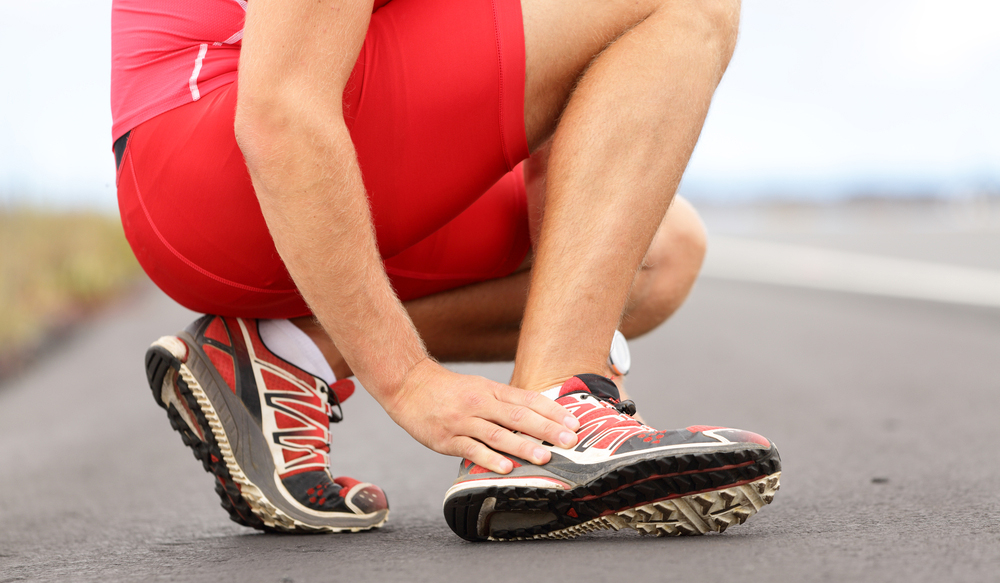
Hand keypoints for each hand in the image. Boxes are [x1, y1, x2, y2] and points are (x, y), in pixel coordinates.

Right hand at [381, 358, 580, 473]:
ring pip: (498, 434)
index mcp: (492, 391)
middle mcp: (481, 404)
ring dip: (523, 446)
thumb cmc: (450, 391)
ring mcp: (463, 422)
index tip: (574, 424)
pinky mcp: (446, 439)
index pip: (528, 400)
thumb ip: (507, 402)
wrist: (409, 386)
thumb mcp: (481, 388)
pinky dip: (489, 459)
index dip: (553, 412)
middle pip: (518, 416)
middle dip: (547, 430)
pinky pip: (471, 449)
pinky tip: (506, 468)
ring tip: (544, 457)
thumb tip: (540, 417)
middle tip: (569, 442)